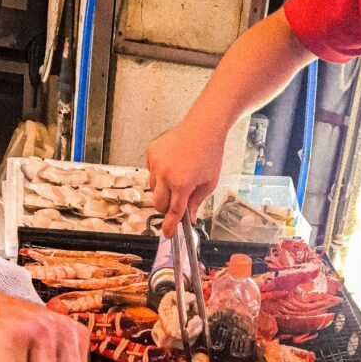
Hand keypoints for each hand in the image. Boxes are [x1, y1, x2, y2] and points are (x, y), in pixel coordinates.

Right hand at [147, 121, 224, 236]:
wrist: (203, 127)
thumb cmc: (209, 153)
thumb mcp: (209, 183)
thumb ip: (196, 202)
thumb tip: (190, 219)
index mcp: (182, 183)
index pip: (174, 212)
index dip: (170, 225)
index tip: (167, 234)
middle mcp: (166, 174)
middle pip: (158, 204)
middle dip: (166, 207)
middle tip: (177, 200)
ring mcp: (156, 162)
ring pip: (153, 188)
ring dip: (163, 189)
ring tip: (178, 176)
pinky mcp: (151, 152)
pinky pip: (150, 171)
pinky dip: (159, 173)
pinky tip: (172, 164)